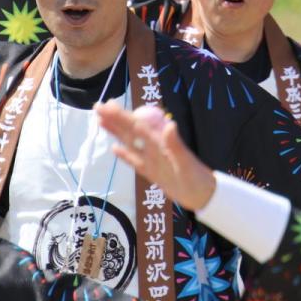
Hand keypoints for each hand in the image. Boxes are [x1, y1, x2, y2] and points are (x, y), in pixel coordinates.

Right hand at [95, 103, 216, 210]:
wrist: (202, 196)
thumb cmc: (196, 178)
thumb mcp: (185, 163)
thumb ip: (176, 145)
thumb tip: (170, 125)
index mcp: (160, 143)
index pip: (137, 126)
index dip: (122, 116)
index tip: (109, 105)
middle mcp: (154, 148)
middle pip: (130, 130)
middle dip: (115, 118)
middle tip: (98, 106)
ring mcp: (151, 160)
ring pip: (129, 143)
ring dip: (116, 132)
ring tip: (100, 121)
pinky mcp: (151, 172)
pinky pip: (134, 161)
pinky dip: (124, 155)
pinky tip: (114, 149)